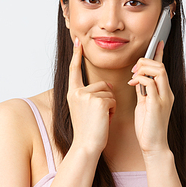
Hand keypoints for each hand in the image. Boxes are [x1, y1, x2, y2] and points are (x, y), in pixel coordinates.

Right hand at [67, 38, 115, 154]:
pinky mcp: (98, 101)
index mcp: (72, 93)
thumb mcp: (85, 109)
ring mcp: (87, 95)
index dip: (76, 55)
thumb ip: (91, 95)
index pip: (74, 70)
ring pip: (109, 93)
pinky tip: (104, 120)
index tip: (78, 41)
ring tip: (100, 119)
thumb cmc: (88, 130)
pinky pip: (113, 100)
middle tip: (97, 116)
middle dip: (106, 99)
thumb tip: (106, 85)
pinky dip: (113, 110)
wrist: (86, 145)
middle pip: (102, 85)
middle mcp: (77, 92)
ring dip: (110, 106)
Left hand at [128, 41, 173, 153]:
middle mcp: (167, 93)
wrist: (153, 145)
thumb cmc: (147, 127)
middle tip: (134, 68)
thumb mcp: (144, 104)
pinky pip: (150, 83)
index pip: (163, 68)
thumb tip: (137, 78)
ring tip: (133, 75)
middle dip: (146, 61)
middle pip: (161, 66)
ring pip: (158, 71)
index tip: (158, 42)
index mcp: (164, 92)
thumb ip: (143, 91)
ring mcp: (164, 98)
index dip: (160, 54)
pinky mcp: (157, 104)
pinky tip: (132, 83)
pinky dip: (140, 79)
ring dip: (143, 68)